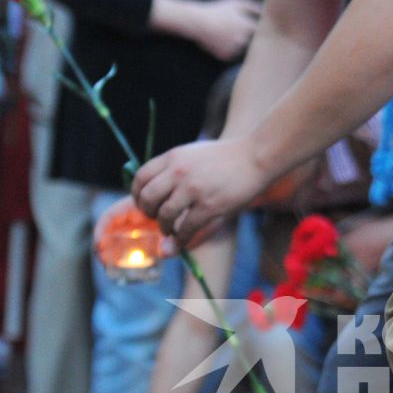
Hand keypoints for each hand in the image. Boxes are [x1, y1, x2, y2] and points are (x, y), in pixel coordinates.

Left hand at [133, 135, 267, 246]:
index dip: (137, 194)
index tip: (144, 204)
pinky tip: (183, 237)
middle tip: (156, 218)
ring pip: (164, 215)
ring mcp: (193, 189)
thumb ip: (173, 170)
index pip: (140, 177)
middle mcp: (178, 172)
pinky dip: (181, 237)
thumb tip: (156, 195)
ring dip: (164, 227)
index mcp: (173, 157)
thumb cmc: (225, 158)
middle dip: (148, 213)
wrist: (255, 157)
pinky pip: (186, 228)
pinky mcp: (209, 206)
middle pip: (147, 198)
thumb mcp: (193, 154)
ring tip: (170, 229)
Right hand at [184, 0, 262, 61]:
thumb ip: (254, 6)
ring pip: (244, 51)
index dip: (261, 31)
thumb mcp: (236, 2)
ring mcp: (234, 50)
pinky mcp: (226, 57)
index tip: (256, 27)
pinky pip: (233, 55)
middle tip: (240, 31)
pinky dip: (231, 50)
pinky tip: (223, 41)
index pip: (263, 33)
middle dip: (253, 40)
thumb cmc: (218, 9)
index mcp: (248, 28)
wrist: (198, 21)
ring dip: (242, 46)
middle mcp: (243, 41)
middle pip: (255, 44)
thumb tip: (267, 12)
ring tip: (230, 35)